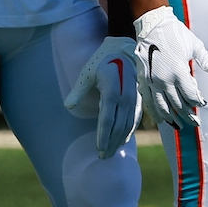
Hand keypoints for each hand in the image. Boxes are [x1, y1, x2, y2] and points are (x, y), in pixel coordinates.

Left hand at [64, 35, 142, 157]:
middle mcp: (126, 98)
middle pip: (119, 127)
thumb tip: (68, 106)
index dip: (103, 136)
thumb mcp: (88, 73)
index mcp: (112, 92)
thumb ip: (79, 91)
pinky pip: (135, 119)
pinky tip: (125, 140)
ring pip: (128, 125)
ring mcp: (134, 99)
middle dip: (111, 143)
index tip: (98, 149)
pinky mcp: (139, 99)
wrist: (126, 49)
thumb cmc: (104, 59)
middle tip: (103, 157)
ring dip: (120, 140)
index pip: (107, 120)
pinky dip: (129, 131)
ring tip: (112, 152)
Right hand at [133, 6, 207, 128]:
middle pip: (178, 105)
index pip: (191, 96)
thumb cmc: (176, 34)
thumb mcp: (195, 47)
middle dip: (188, 115)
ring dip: (172, 118)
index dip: (198, 102)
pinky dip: (155, 112)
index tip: (202, 103)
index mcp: (179, 72)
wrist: (152, 25)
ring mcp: (152, 82)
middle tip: (195, 123)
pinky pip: (149, 101)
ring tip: (178, 126)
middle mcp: (165, 80)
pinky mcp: (143, 80)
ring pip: (162, 107)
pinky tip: (161, 119)